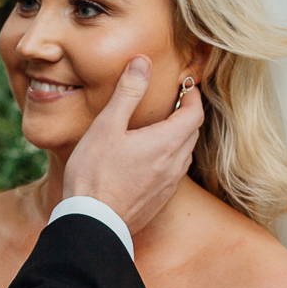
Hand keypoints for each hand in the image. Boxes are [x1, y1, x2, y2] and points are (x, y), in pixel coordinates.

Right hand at [61, 56, 203, 236]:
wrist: (92, 224)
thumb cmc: (94, 175)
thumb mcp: (107, 127)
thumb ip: (128, 93)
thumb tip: (142, 63)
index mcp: (166, 143)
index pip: (194, 114)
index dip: (192, 97)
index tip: (184, 86)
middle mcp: (173, 165)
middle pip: (192, 133)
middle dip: (186, 115)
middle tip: (172, 103)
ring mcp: (167, 185)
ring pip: (184, 154)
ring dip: (179, 137)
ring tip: (160, 128)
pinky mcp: (158, 201)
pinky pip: (173, 173)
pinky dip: (169, 158)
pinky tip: (149, 158)